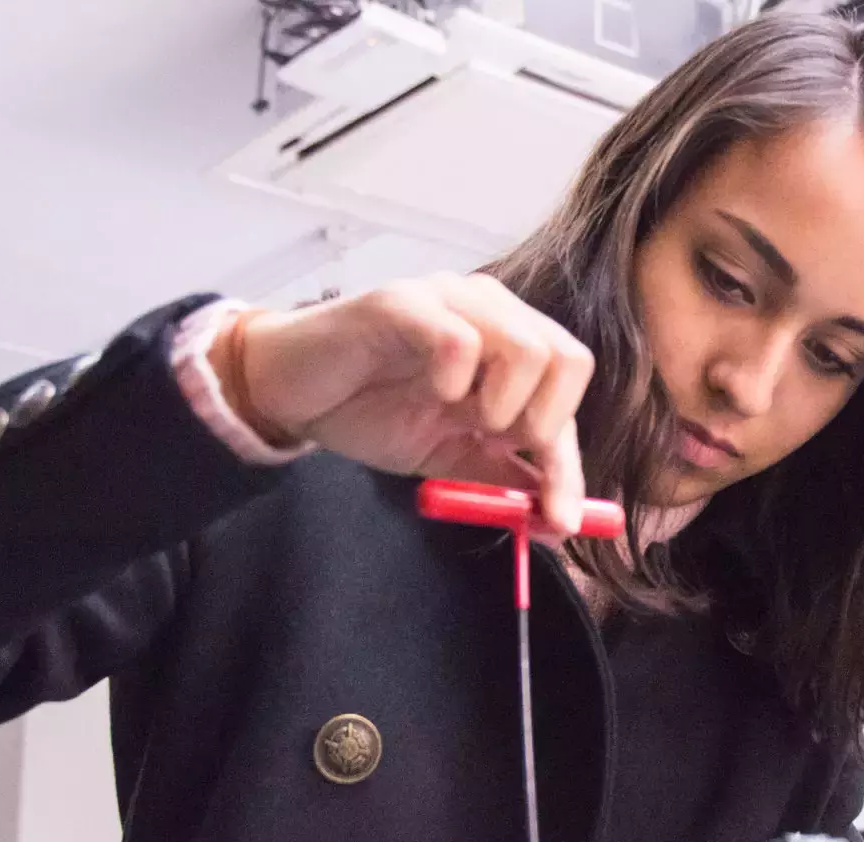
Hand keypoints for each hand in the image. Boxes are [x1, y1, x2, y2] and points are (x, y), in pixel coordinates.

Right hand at [226, 274, 595, 534]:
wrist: (291, 392)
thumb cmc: (372, 412)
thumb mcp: (452, 456)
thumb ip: (507, 478)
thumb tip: (560, 520)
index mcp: (511, 341)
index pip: (571, 392)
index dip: (569, 461)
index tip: (560, 518)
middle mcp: (491, 310)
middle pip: (569, 360)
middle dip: (545, 425)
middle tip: (494, 447)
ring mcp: (450, 299)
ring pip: (528, 347)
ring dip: (504, 406)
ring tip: (461, 419)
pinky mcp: (403, 303)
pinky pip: (460, 341)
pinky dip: (455, 383)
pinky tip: (431, 396)